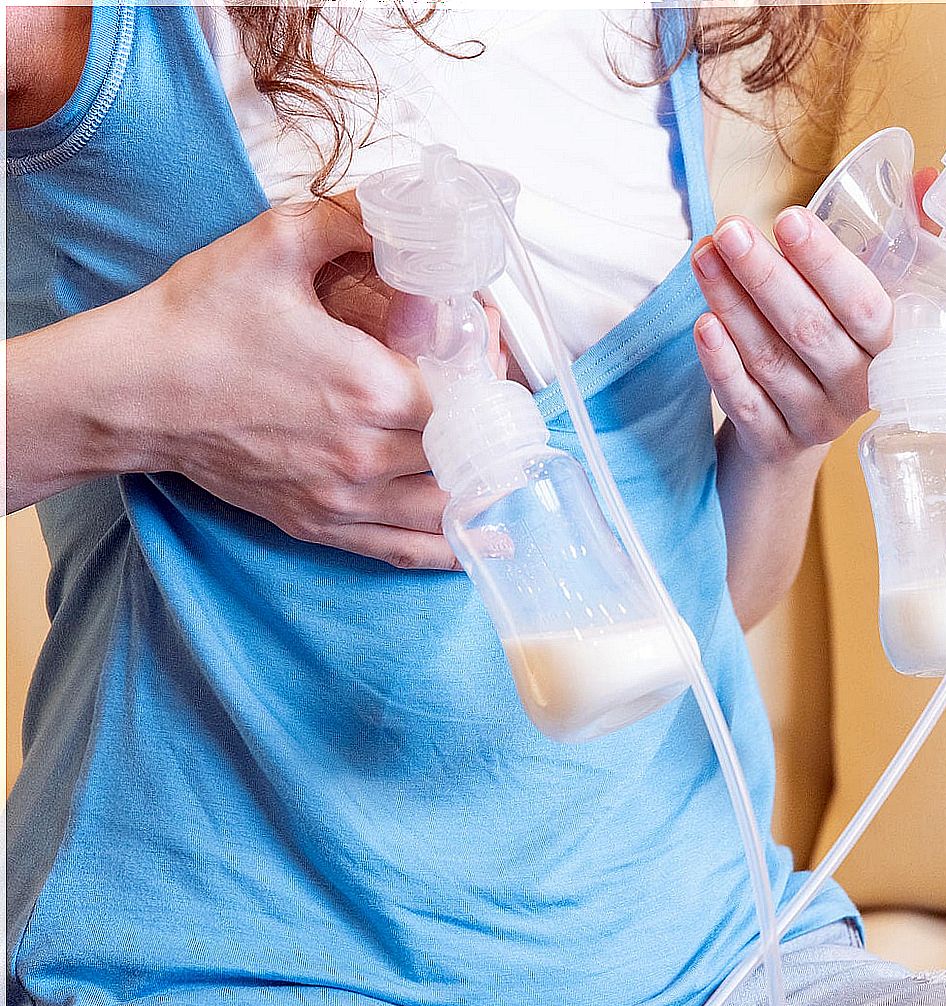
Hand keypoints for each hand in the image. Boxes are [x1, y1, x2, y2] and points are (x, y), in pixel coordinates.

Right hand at [136, 196, 456, 568]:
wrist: (126, 391)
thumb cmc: (196, 320)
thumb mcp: (273, 245)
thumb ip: (351, 218)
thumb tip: (406, 198)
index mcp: (370, 388)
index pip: (474, 395)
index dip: (493, 369)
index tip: (486, 341)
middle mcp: (365, 455)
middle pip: (468, 450)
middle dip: (490, 420)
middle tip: (490, 387)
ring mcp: (342, 499)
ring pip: (448, 508)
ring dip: (483, 483)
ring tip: (500, 457)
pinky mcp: (318, 523)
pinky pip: (405, 549)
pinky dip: (450, 544)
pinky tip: (485, 538)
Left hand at [690, 168, 938, 466]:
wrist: (802, 425)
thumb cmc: (842, 339)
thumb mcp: (877, 293)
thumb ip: (906, 236)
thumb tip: (928, 177)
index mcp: (892, 347)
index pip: (864, 305)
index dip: (826, 263)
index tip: (788, 219)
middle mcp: (857, 387)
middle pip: (810, 331)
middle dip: (766, 276)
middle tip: (729, 230)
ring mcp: (815, 419)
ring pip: (772, 361)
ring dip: (734, 306)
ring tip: (705, 257)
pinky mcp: (774, 443)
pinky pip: (746, 403)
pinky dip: (722, 364)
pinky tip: (703, 323)